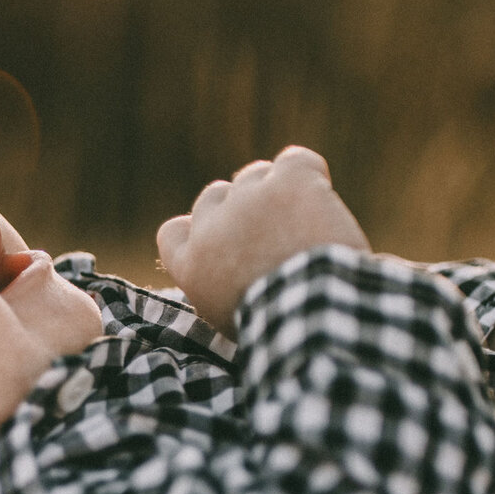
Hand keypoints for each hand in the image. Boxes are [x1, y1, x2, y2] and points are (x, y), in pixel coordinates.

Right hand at [155, 146, 369, 335]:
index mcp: (191, 266)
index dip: (198, 229)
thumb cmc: (282, 333)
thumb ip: (222, 291)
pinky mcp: (287, 184)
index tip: (223, 237)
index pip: (172, 232)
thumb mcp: (232, 322)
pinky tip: (321, 194)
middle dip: (242, 209)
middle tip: (276, 233)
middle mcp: (211, 227)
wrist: (313, 318)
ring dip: (276, 192)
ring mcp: (247, 200)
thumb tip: (238, 281)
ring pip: (256, 176)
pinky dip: (309, 173)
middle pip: (216, 195)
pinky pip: (295, 160)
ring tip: (306, 225)